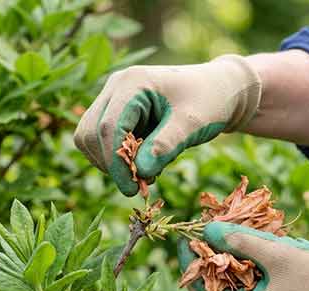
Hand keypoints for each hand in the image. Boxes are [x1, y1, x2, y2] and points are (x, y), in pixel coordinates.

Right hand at [73, 55, 261, 195]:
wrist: (218, 90)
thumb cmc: (209, 101)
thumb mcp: (193, 124)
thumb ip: (166, 145)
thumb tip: (140, 172)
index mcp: (132, 82)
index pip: (108, 128)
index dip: (116, 163)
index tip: (132, 189)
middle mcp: (115, 87)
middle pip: (89, 133)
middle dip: (110, 164)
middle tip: (140, 184)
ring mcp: (113, 98)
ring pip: (89, 139)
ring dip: (112, 163)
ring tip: (147, 171)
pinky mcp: (116, 112)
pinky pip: (101, 142)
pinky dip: (117, 159)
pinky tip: (144, 162)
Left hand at [179, 222, 308, 290]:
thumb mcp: (279, 254)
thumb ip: (242, 241)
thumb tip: (210, 229)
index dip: (190, 263)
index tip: (187, 237)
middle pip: (217, 289)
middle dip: (213, 257)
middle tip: (211, 228)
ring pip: (237, 287)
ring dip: (234, 261)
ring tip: (233, 231)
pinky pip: (255, 290)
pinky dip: (252, 269)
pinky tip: (257, 245)